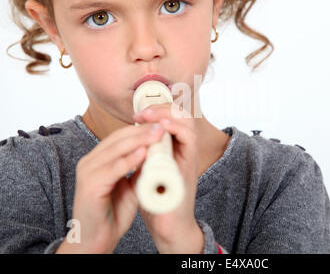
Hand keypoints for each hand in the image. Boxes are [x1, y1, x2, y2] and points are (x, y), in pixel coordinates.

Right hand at [59, 122, 165, 252]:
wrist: (95, 240)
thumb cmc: (112, 213)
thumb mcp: (130, 185)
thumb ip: (138, 168)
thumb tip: (156, 151)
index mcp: (97, 160)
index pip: (120, 136)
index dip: (141, 129)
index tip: (161, 124)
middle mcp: (89, 162)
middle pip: (118, 138)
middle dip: (142, 130)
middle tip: (162, 125)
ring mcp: (87, 173)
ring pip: (116, 149)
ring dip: (139, 140)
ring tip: (158, 133)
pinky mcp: (90, 186)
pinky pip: (112, 168)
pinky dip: (129, 160)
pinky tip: (145, 153)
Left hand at [132, 103, 203, 253]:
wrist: (168, 227)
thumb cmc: (158, 200)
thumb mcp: (151, 170)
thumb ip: (148, 153)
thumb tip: (134, 136)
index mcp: (177, 151)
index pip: (176, 119)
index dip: (160, 110)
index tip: (139, 114)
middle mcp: (186, 153)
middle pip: (185, 116)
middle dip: (163, 108)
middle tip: (143, 113)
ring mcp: (189, 160)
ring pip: (188, 125)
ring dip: (167, 116)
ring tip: (148, 117)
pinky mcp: (188, 170)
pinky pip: (188, 142)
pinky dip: (175, 131)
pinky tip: (160, 131)